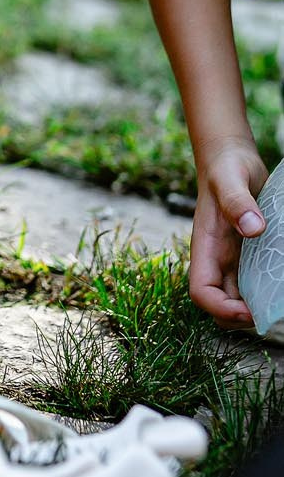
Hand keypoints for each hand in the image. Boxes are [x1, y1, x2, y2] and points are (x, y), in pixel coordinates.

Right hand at [190, 140, 268, 325]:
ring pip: (235, 299)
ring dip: (252, 309)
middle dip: (238, 317)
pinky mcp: (245, 257)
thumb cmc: (226, 167)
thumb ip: (238, 202)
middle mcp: (215, 259)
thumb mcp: (231, 180)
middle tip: (269, 311)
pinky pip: (250, 285)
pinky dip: (262, 294)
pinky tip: (280, 288)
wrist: (231, 158)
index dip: (221, 308)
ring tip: (277, 303)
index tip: (248, 309)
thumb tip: (253, 228)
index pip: (201, 292)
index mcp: (205, 247)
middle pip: (218, 305)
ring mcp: (230, 260)